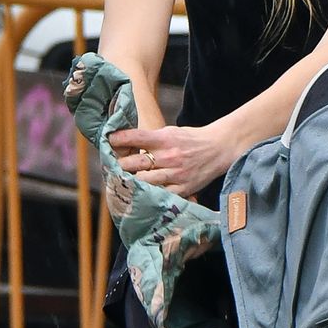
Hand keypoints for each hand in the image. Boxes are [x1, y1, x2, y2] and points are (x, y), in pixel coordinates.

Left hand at [107, 122, 239, 198]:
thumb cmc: (191, 140)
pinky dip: (148, 195)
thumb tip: (124, 141)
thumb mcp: (171, 132)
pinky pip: (160, 195)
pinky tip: (140, 195)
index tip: (107, 141)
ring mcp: (176, 174)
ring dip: (130, 183)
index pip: (136, 137)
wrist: (219, 148)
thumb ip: (150, 138)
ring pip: (144, 181)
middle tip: (109, 167)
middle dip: (119, 165)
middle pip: (135, 162)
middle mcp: (169, 156)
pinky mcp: (183, 188)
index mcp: (165, 138)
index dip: (118, 139)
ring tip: (119, 183)